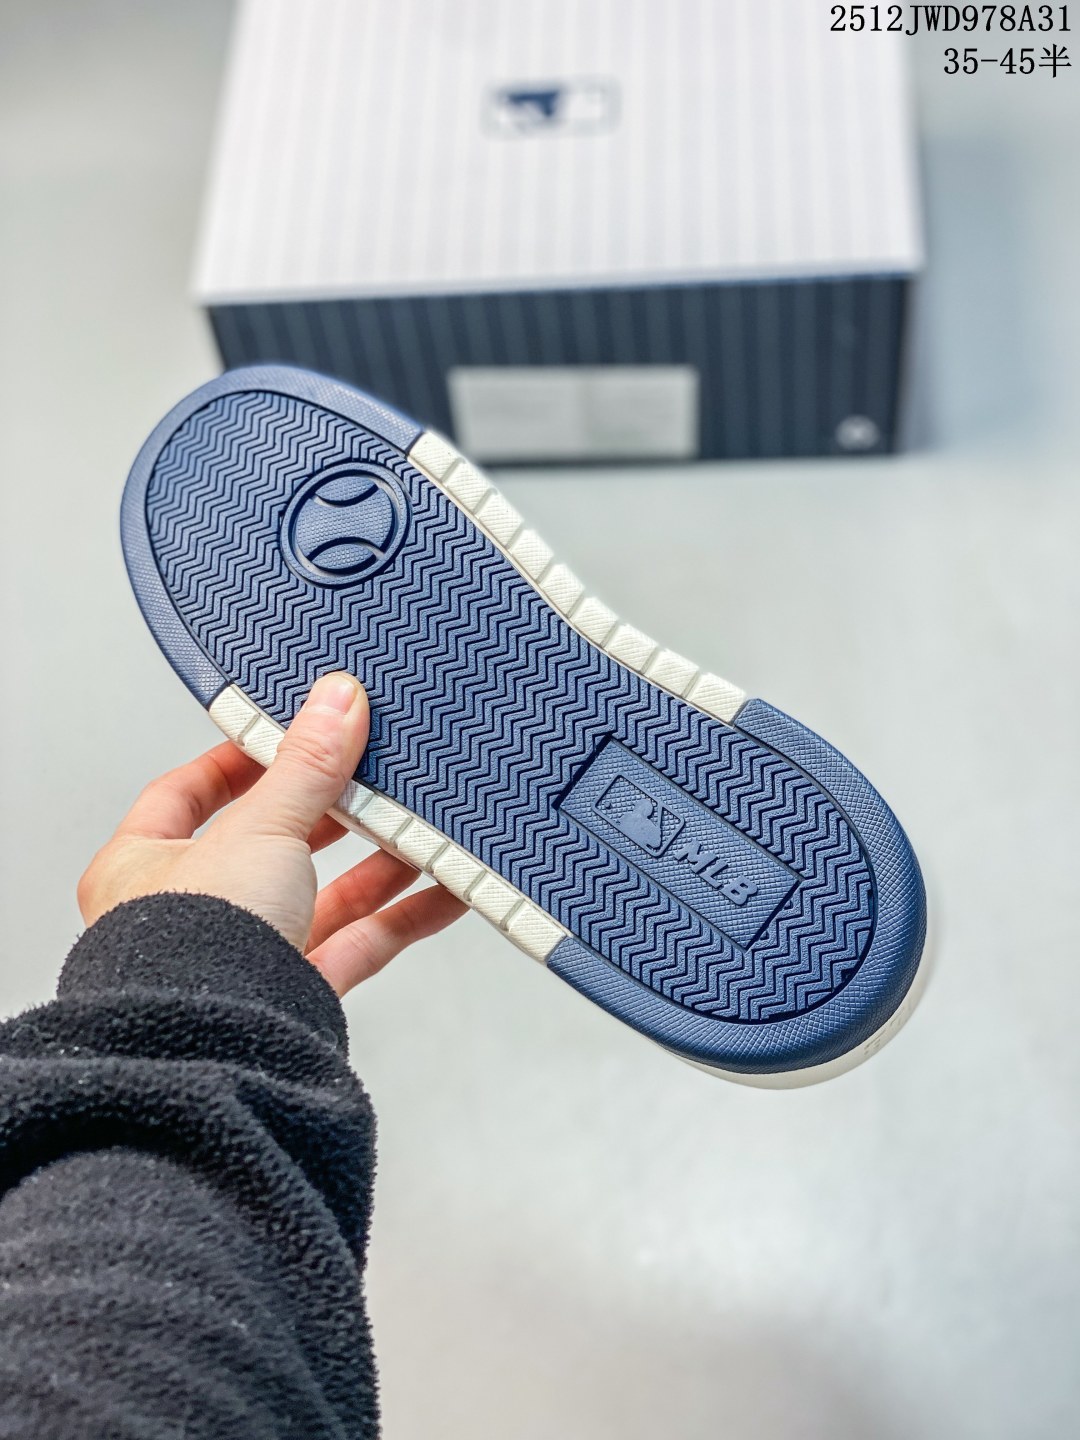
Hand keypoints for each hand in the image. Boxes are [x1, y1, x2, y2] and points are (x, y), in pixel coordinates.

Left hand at [77, 672, 465, 995]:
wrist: (215, 1051)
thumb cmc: (191, 950)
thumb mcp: (259, 827)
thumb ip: (307, 766)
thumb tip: (336, 702)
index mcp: (144, 866)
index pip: (188, 793)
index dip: (239, 760)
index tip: (289, 735)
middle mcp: (189, 914)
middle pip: (270, 843)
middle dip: (328, 812)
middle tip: (371, 776)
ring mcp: (244, 958)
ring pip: (322, 896)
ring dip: (377, 862)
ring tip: (422, 826)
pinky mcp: (294, 997)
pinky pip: (358, 945)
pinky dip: (404, 916)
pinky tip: (443, 889)